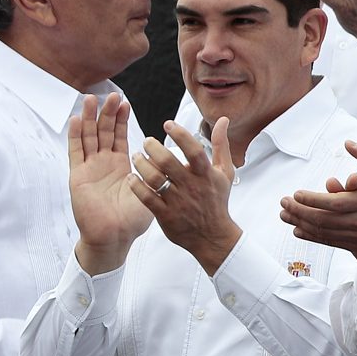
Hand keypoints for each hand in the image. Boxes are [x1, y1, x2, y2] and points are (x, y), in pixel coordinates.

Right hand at [68, 93, 151, 274]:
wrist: (115, 237)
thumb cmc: (134, 218)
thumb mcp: (153, 188)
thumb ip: (162, 171)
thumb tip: (181, 158)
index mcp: (120, 165)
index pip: (118, 136)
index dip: (120, 119)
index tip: (125, 102)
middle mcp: (103, 164)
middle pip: (103, 132)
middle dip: (106, 113)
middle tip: (112, 94)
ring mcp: (89, 168)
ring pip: (88, 137)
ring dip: (90, 118)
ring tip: (92, 99)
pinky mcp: (78, 176)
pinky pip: (76, 152)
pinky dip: (76, 135)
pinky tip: (77, 120)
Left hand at [137, 121, 241, 274]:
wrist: (212, 235)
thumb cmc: (217, 200)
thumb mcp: (225, 172)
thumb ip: (221, 145)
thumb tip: (222, 120)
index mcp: (206, 174)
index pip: (194, 150)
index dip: (180, 135)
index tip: (167, 124)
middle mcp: (192, 186)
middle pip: (168, 162)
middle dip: (153, 148)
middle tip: (147, 141)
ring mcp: (178, 201)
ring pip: (154, 178)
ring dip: (141, 164)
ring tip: (136, 157)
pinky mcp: (165, 215)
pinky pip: (146, 198)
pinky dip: (136, 186)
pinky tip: (131, 177)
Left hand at [280, 143, 356, 283]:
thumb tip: (348, 143)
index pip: (331, 202)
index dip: (310, 200)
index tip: (295, 194)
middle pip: (321, 219)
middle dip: (298, 211)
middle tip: (282, 204)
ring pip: (322, 231)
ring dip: (300, 223)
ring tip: (285, 216)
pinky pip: (329, 241)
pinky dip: (311, 236)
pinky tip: (299, 230)